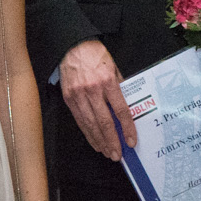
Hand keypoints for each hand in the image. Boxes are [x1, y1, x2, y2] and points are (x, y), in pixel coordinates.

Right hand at [60, 39, 135, 162]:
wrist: (72, 46)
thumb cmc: (95, 55)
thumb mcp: (114, 68)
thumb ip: (120, 87)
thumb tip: (125, 108)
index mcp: (107, 81)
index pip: (120, 111)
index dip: (127, 128)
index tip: (131, 141)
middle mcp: (92, 90)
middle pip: (105, 122)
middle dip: (112, 141)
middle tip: (118, 155)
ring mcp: (78, 96)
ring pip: (90, 125)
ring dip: (100, 141)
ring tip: (108, 153)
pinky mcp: (69, 98)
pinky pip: (80, 121)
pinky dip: (88, 134)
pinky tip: (95, 142)